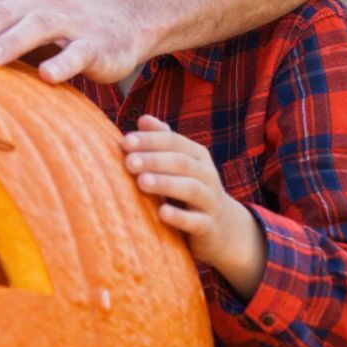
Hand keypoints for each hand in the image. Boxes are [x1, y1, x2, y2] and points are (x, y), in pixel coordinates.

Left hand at [0, 0, 149, 84]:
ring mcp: (72, 19)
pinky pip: (78, 52)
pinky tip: (47, 76)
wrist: (123, 20)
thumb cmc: (57, 27)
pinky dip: (62, 63)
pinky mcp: (97, 43)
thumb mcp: (13, 24)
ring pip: (37, 25)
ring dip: (10, 42)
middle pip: (1, 12)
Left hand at [123, 115, 266, 295]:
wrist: (221, 226)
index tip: (125, 142)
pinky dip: (180, 217)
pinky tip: (162, 213)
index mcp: (197, 155)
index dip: (150, 140)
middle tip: (129, 162)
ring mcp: (210, 200)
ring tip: (142, 182)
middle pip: (182, 162)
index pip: (174, 141)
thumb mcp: (178, 162)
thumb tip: (143, 119)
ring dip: (166, 184)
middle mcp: (207, 174)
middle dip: (154, 160)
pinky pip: (197, 221)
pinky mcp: (209, 225)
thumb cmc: (188, 187)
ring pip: (191, 189)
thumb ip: (162, 140)